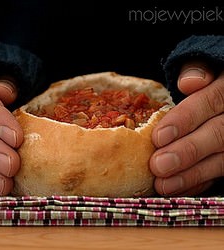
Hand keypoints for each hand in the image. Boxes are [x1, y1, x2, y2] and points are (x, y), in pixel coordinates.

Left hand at [150, 61, 223, 195]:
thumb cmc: (209, 83)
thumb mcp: (206, 69)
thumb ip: (197, 71)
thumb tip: (189, 82)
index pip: (210, 102)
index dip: (185, 120)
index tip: (158, 137)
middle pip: (217, 135)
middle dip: (186, 151)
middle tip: (158, 165)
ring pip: (221, 160)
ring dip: (190, 174)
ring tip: (163, 184)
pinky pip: (219, 173)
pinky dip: (198, 182)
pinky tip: (177, 188)